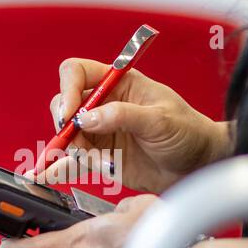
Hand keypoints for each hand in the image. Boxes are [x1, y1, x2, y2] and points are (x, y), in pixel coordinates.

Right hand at [41, 59, 231, 194]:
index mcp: (119, 84)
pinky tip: (47, 174)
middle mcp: (106, 106)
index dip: (68, 89)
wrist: (200, 167)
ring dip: (72, 151)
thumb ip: (123, 116)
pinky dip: (60, 168)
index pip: (78, 73)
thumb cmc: (189, 132)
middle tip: (72, 139)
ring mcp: (102, 132)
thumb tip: (88, 117)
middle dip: (64, 123)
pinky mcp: (102, 157)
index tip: (70, 111)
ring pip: (68, 137)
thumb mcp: (159, 120)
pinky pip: (75, 161)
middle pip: (65, 105)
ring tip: (94, 164)